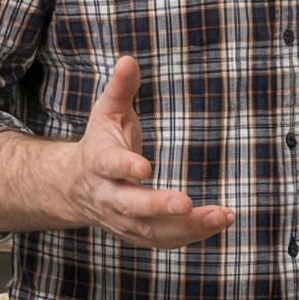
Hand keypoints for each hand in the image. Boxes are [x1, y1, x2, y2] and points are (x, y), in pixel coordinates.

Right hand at [69, 58, 234, 248]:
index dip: (126, 167)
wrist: (75, 187)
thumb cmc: (101, 141)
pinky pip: (163, 240)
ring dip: (187, 227)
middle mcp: (108, 195)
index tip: (146, 168)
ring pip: (152, 230)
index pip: (110, 166)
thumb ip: (120, 88)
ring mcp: (121, 219)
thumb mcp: (106, 112)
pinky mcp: (136, 234)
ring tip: (223, 216)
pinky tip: (219, 223)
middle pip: (131, 206)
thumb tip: (128, 59)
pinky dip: (191, 235)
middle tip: (186, 203)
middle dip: (158, 206)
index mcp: (98, 162)